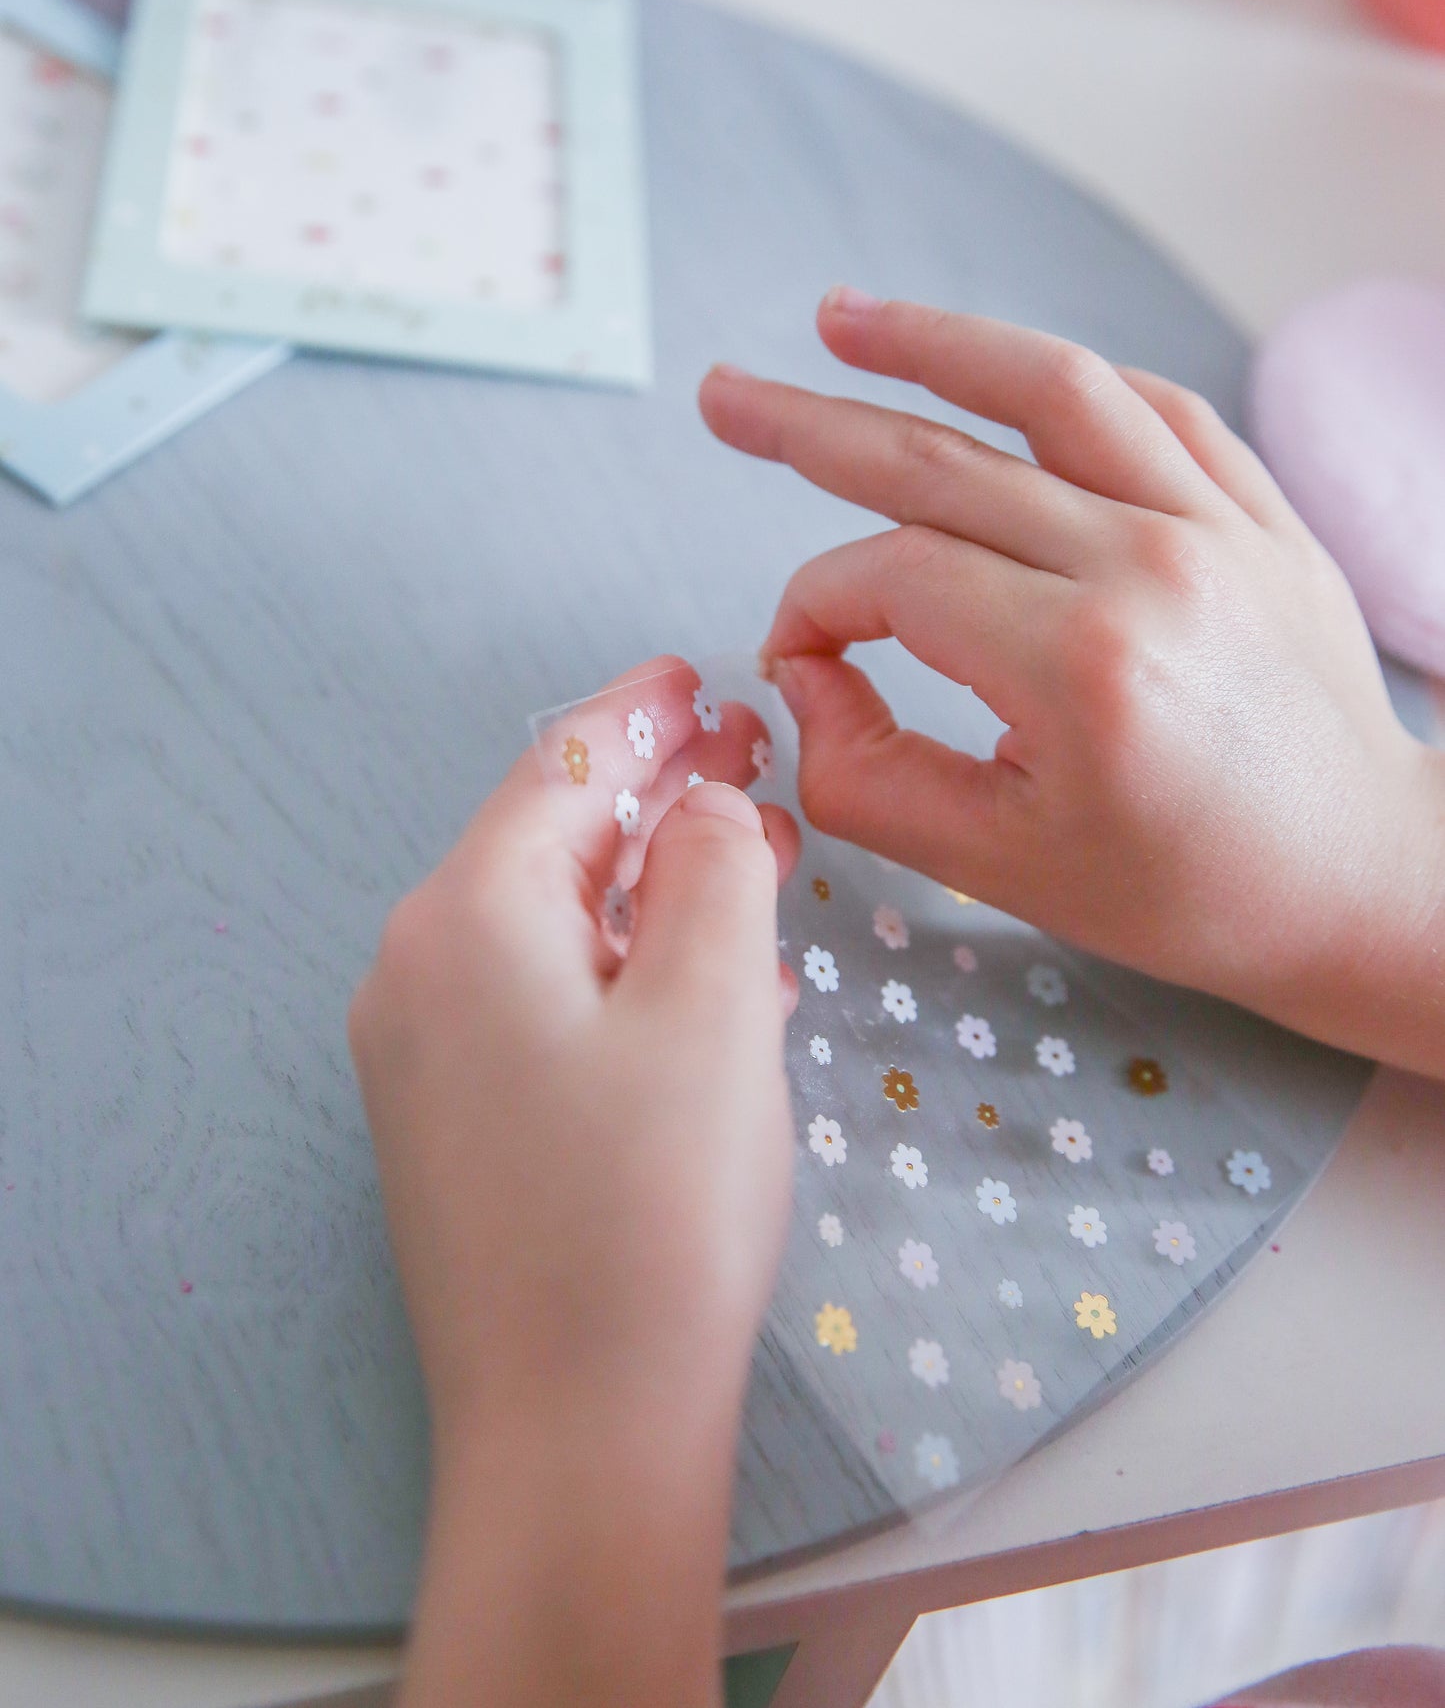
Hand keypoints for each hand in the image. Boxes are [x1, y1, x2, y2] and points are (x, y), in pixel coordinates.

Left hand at [350, 659, 796, 1707]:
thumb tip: (703, 807)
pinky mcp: (457, 1131)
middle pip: (549, 845)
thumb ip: (714, 867)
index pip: (559, 771)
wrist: (575, 1434)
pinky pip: (547, 1002)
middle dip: (655, 796)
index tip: (701, 677)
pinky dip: (629, 965)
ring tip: (754, 850)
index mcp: (465, 918)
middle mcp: (420, 973)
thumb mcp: (710, 1005)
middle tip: (748, 756)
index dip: (641, 716)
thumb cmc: (653, 1207)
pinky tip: (710, 972)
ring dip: (654, 883)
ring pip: (555, 927)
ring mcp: (427, 1059)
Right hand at [701, 291, 1444, 1075]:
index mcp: (1081, 663)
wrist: (1365, 880)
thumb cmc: (1193, 891)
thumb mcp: (1004, 869)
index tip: (797, 655)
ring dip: (932, 343)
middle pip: (942, 459)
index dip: (813, 605)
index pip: (892, 576)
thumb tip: (807, 671)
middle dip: (810, 425)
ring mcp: (1216, 523)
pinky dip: (1067, 381)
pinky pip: (1153, 408)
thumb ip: (870, 774)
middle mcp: (1147, 565)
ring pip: (1051, 389)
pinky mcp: (1261, 512)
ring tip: (841, 319)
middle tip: (725, 395)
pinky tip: (999, 369)